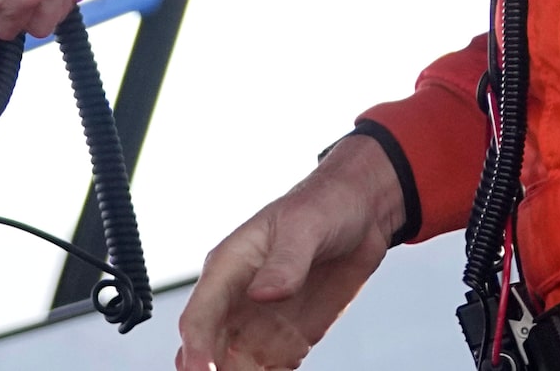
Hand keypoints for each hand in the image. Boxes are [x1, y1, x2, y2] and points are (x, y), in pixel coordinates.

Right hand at [175, 134, 404, 370]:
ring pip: (234, 367)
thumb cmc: (324, 205)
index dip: (197, 348)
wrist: (362, 214)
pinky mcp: (287, 340)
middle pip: (209, 350)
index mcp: (228, 267)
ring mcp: (260, 324)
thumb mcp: (306, 226)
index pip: (200, 316)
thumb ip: (286, 260)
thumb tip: (262, 293)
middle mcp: (237, 300)